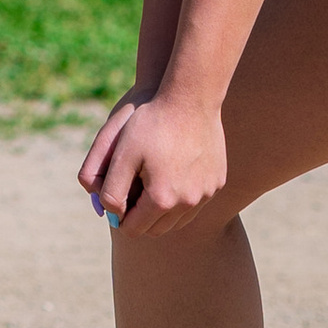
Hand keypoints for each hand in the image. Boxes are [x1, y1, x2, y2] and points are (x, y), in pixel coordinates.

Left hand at [79, 85, 227, 237]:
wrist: (191, 98)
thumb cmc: (152, 123)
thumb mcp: (121, 155)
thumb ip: (111, 190)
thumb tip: (112, 214)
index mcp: (162, 199)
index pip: (134, 229)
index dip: (119, 218)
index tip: (115, 201)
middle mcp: (188, 203)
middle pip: (157, 229)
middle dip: (140, 219)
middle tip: (130, 198)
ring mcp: (206, 194)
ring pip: (178, 220)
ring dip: (162, 212)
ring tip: (149, 189)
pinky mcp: (217, 182)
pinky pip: (196, 203)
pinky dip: (182, 199)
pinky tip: (172, 178)